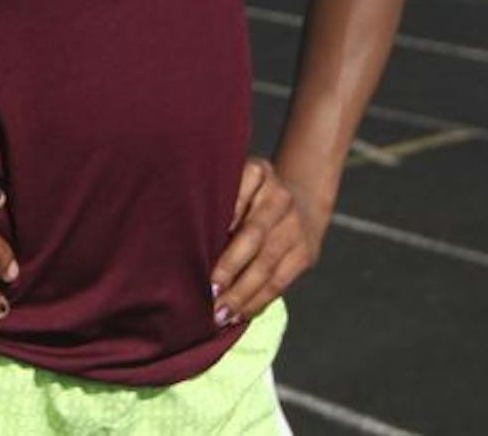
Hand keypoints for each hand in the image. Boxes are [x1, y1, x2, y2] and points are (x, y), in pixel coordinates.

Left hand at [209, 158, 325, 327]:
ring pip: (267, 264)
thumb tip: (182, 239)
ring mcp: (295, 226)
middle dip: (229, 267)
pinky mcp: (305, 253)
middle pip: (254, 235)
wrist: (301, 202)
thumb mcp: (232, 181)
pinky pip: (280, 282)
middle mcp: (279, 197)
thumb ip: (214, 200)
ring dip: (242, 293)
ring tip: (220, 314)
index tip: (202, 241)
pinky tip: (239, 314)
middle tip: (208, 291)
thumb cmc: (248, 197)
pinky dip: (257, 301)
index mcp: (258, 172)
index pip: (239, 191)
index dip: (225, 215)